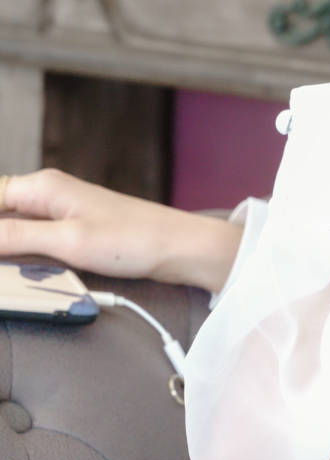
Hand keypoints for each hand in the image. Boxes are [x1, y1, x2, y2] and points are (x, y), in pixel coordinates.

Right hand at [0, 168, 180, 280]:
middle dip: (0, 244)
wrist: (181, 248)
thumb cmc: (135, 240)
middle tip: (6, 270)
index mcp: (42, 187)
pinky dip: (21, 255)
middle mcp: (48, 194)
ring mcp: (60, 212)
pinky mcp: (71, 231)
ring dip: (6, 250)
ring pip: (11, 229)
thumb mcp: (67, 242)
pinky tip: (22, 271)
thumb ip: (14, 238)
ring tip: (12, 272)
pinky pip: (31, 240)